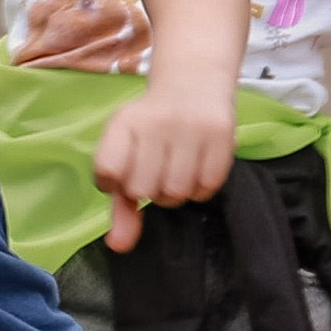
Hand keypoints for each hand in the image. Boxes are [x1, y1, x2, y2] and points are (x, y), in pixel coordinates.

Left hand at [94, 79, 237, 249]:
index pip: (109, 173)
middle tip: (154, 172)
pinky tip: (196, 169)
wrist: (193, 84)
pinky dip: (199, 189)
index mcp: (124, 122)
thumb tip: (119, 246)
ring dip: (174, 193)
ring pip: (177, 194)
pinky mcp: (221, 134)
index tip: (122, 169)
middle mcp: (156, 122)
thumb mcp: (126, 155)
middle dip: (148, 190)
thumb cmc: (152, 127)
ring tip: (175, 172)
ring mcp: (191, 127)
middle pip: (143, 190)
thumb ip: (120, 205)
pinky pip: (207, 188)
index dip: (115, 183)